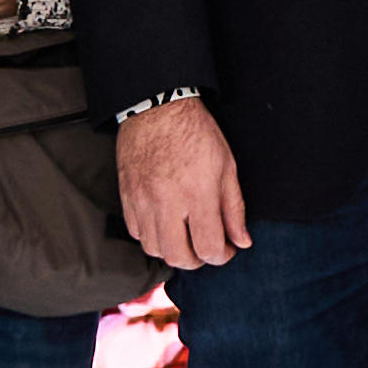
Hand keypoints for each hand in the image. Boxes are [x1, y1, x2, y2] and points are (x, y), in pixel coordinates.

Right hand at [119, 95, 249, 275]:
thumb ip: (234, 208)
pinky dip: (151, 236)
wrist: (158, 107)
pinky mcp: (126, 196)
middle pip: (179, 257)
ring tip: (185, 237)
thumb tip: (241, 242)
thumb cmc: (197, 133)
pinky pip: (135, 232)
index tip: (226, 249)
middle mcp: (167, 201)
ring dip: (172, 250)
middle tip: (206, 248)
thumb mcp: (227, 166)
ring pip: (154, 249)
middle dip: (197, 260)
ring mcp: (142, 200)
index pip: (209, 248)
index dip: (222, 256)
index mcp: (198, 193)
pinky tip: (165, 224)